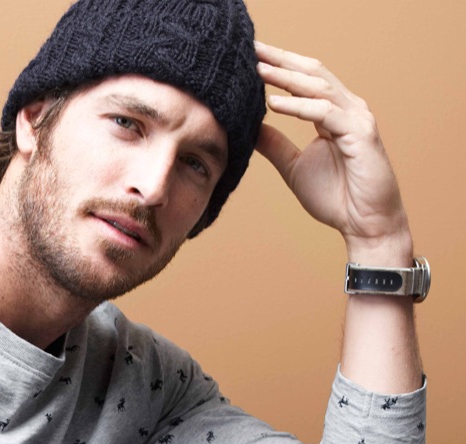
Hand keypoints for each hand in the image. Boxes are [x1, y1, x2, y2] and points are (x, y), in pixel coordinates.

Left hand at [254, 42, 411, 258]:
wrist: (364, 223)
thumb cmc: (336, 198)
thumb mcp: (293, 168)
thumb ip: (274, 145)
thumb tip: (250, 127)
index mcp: (334, 112)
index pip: (305, 80)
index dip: (279, 66)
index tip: (250, 57)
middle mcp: (347, 108)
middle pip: (312, 73)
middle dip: (281, 59)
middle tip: (251, 48)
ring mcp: (356, 118)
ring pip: (318, 87)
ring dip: (286, 77)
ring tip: (258, 69)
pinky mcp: (360, 134)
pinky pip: (324, 113)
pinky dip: (298, 107)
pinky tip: (273, 103)